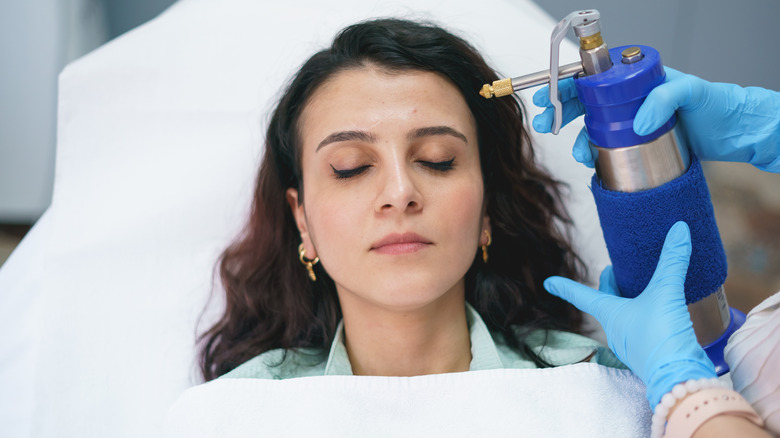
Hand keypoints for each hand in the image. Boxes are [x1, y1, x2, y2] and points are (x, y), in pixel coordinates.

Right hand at [532, 68, 779, 172]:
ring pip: (591, 127)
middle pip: (585, 101)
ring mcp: (630, 121)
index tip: (550, 94)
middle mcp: (630, 99)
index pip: (594, 76)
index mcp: (637, 79)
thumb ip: (665, 99)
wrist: (735, 134)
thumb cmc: (718, 106)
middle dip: (560, 111)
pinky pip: (606, 148)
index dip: (568, 83)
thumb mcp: (694, 93)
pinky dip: (594, 155)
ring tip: (578, 153)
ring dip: (576, 139)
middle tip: (546, 123)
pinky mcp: (635, 144)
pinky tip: (592, 162)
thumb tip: (637, 123)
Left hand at [543, 222, 716, 408]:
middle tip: (612, 270)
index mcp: (610, 314)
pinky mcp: (651, 353)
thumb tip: (679, 228)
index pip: (582, 295)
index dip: (565, 286)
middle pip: (606, 302)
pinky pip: (642, 328)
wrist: (680, 379)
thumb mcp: (666, 293)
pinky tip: (661, 311)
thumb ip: (673, 260)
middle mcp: (616, 329)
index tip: (548, 282)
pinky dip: (646, 315)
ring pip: (624, 316)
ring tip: (641, 285)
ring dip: (629, 300)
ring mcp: (632, 343)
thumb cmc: (661, 337)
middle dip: (609, 286)